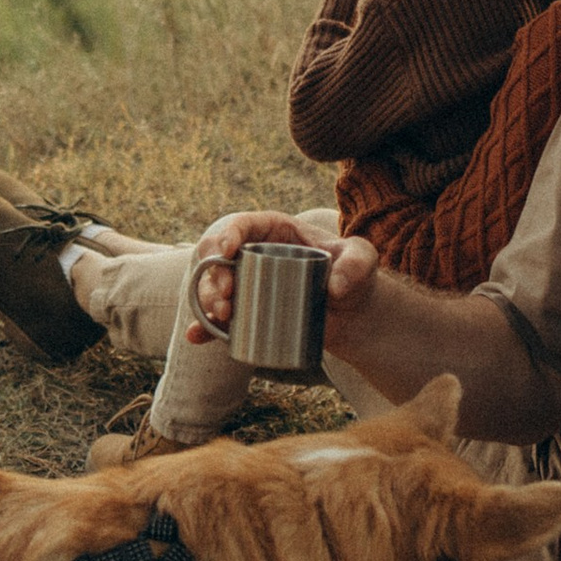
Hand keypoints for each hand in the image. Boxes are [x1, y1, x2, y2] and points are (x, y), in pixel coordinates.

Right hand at [184, 211, 379, 342]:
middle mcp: (252, 254)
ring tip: (223, 317)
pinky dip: (204, 328)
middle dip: (212, 273)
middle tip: (227, 295)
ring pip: (212, 288)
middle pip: (217, 256)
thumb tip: (333, 287)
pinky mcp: (247, 313)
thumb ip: (358, 264)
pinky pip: (217, 319)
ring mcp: (246, 285)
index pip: (242, 224)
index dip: (227, 234)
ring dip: (206, 300)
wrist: (352, 312)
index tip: (227, 252)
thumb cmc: (354, 274)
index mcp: (273, 230)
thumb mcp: (363, 260)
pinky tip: (198, 337)